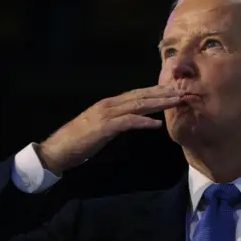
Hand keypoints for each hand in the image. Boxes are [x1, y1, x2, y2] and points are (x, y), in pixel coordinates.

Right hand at [37, 85, 185, 174]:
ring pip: (138, 105)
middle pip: (141, 96)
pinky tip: (157, 124)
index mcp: (109, 104)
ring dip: (159, 103)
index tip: (173, 91)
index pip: (136, 94)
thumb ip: (115, 122)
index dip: (156, 92)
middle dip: (163, 93)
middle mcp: (109, 105)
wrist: (58, 149)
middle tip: (182, 91)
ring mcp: (106, 115)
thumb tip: (130, 120)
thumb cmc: (78, 141)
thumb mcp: (100, 128)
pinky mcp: (104, 127)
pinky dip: (143, 122)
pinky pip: (128, 122)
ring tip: (176, 102)